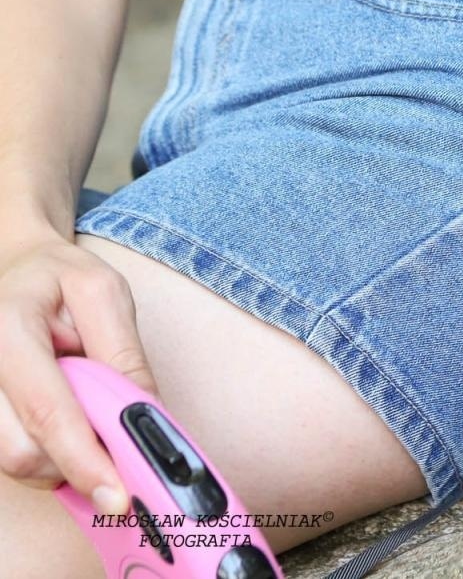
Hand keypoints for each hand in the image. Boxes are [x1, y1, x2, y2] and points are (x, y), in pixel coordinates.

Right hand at [0, 228, 157, 514]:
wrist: (15, 269)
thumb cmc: (58, 277)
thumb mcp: (104, 294)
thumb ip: (123, 354)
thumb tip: (147, 417)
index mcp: (8, 332)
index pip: (47, 411)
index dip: (84, 460)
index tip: (118, 495)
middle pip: (23, 451)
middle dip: (77, 461)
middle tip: (118, 442)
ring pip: (16, 462)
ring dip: (63, 457)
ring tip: (87, 413)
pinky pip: (11, 454)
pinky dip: (48, 450)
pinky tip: (67, 422)